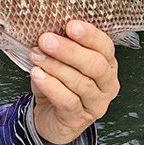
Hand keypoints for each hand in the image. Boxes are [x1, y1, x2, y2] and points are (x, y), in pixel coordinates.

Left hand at [29, 20, 119, 144]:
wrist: (49, 117)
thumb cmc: (58, 84)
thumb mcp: (60, 61)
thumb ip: (59, 46)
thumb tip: (48, 30)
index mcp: (107, 65)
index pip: (105, 47)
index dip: (90, 35)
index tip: (70, 25)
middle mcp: (107, 85)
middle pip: (96, 65)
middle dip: (70, 50)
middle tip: (46, 40)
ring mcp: (96, 104)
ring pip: (81, 83)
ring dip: (55, 66)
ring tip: (36, 56)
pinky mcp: (79, 119)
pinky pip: (67, 100)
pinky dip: (51, 85)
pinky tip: (37, 75)